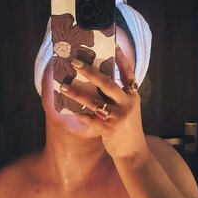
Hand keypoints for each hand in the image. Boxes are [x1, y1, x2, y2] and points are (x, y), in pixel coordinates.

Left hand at [60, 45, 148, 161]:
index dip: (121, 59)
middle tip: (75, 62)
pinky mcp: (109, 129)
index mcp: (132, 96)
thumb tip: (98, 81)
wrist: (134, 153)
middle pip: (107, 83)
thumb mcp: (128, 109)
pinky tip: (66, 108)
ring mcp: (118, 116)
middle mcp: (127, 103)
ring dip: (76, 93)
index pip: (127, 73)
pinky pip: (89, 118)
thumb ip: (118, 96)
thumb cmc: (128, 129)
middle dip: (90, 71)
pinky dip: (77, 113)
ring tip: (63, 86)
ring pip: (93, 101)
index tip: (112, 45)